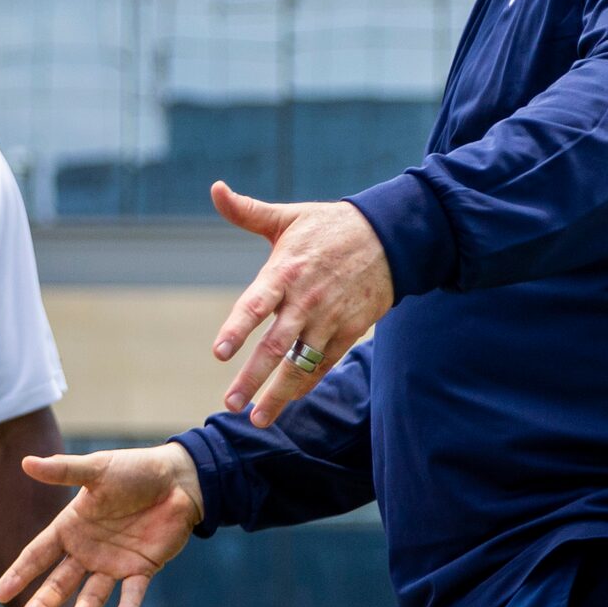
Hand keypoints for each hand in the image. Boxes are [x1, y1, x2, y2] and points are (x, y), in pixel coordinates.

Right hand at [0, 443, 204, 606]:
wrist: (179, 480)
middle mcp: (87, 551)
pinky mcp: (142, 569)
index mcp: (70, 528)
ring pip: (92, 594)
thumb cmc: (134, 471)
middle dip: (43, 602)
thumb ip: (63, 470)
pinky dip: (128, 606)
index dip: (19, 573)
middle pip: (59, 582)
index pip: (38, 555)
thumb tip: (26, 462)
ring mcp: (113, 563)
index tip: (0, 594)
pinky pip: (133, 592)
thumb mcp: (97, 469)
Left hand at [208, 182, 391, 426]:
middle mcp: (305, 301)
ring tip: (256, 418)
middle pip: (276, 346)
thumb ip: (246, 211)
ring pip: (301, 363)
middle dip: (252, 378)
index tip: (219, 353)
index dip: (237, 328)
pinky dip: (307, 384)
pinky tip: (287, 402)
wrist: (391, 236)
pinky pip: (325, 364)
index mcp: (284, 272)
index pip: (255, 305)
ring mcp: (329, 319)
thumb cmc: (328, 227)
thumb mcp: (287, 217)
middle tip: (230, 402)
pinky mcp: (350, 331)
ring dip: (278, 393)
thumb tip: (216, 188)